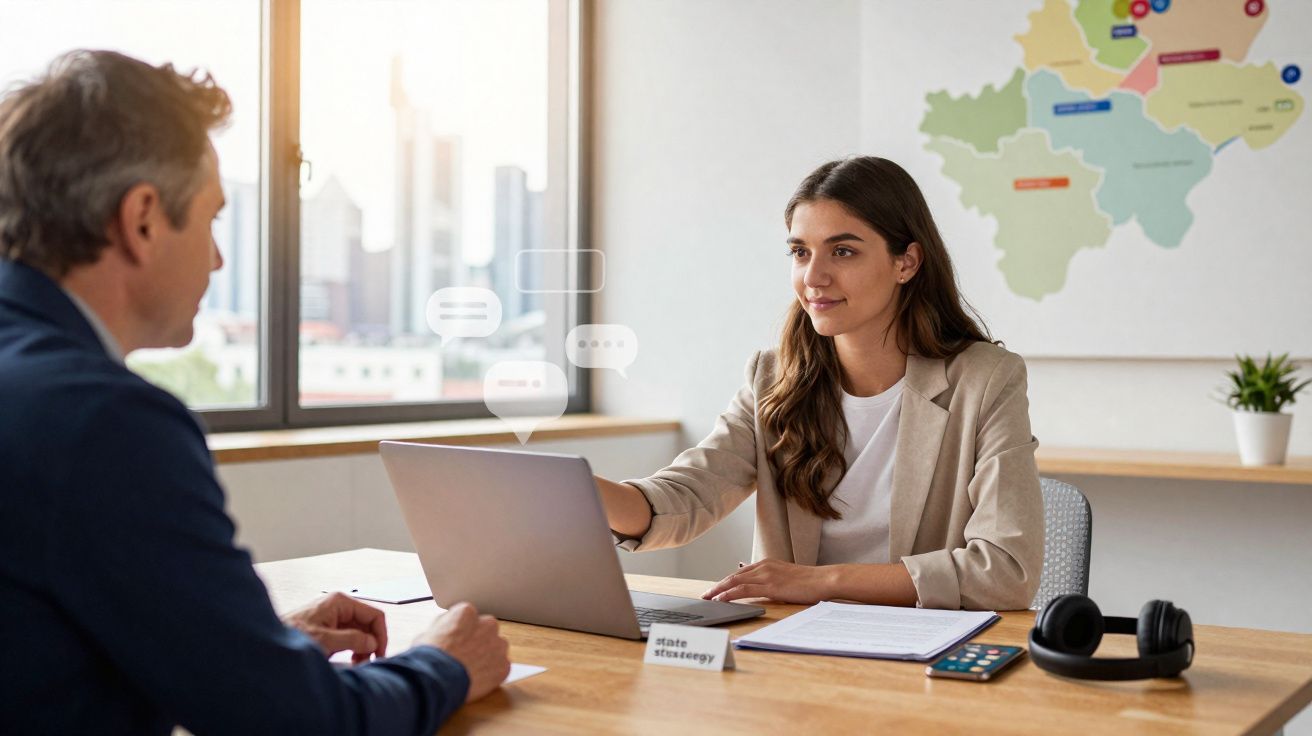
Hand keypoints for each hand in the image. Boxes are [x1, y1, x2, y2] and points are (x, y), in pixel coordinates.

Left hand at [284, 592, 387, 663]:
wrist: (269, 644)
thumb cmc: (290, 636)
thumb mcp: (324, 640)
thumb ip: (351, 640)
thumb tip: (372, 643)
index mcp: (340, 602)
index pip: (374, 615)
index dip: (380, 635)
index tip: (380, 652)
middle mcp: (338, 607)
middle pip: (368, 624)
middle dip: (371, 643)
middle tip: (368, 660)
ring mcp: (334, 618)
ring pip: (360, 632)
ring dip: (363, 648)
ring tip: (357, 662)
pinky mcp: (329, 629)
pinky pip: (350, 638)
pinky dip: (353, 649)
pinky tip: (349, 659)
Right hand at [415, 602, 510, 702]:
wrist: (436, 682)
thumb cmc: (428, 659)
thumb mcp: (427, 634)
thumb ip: (444, 627)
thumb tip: (446, 628)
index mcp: (467, 613)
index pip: (469, 617)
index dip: (461, 631)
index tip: (456, 641)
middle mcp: (487, 624)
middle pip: (486, 630)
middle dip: (478, 640)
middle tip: (465, 655)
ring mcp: (497, 645)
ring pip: (496, 647)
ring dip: (488, 655)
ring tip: (471, 669)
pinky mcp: (503, 665)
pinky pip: (501, 667)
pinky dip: (492, 673)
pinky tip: (477, 680)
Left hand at [700, 559, 834, 604]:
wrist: (823, 580)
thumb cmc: (808, 582)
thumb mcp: (785, 577)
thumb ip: (770, 579)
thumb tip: (756, 585)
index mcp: (767, 563)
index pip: (740, 573)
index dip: (725, 581)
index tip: (715, 589)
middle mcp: (764, 566)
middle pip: (733, 576)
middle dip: (717, 586)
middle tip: (705, 594)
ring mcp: (766, 575)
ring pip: (735, 582)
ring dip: (719, 590)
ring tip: (708, 598)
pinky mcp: (770, 586)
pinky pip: (744, 590)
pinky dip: (730, 594)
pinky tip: (721, 599)